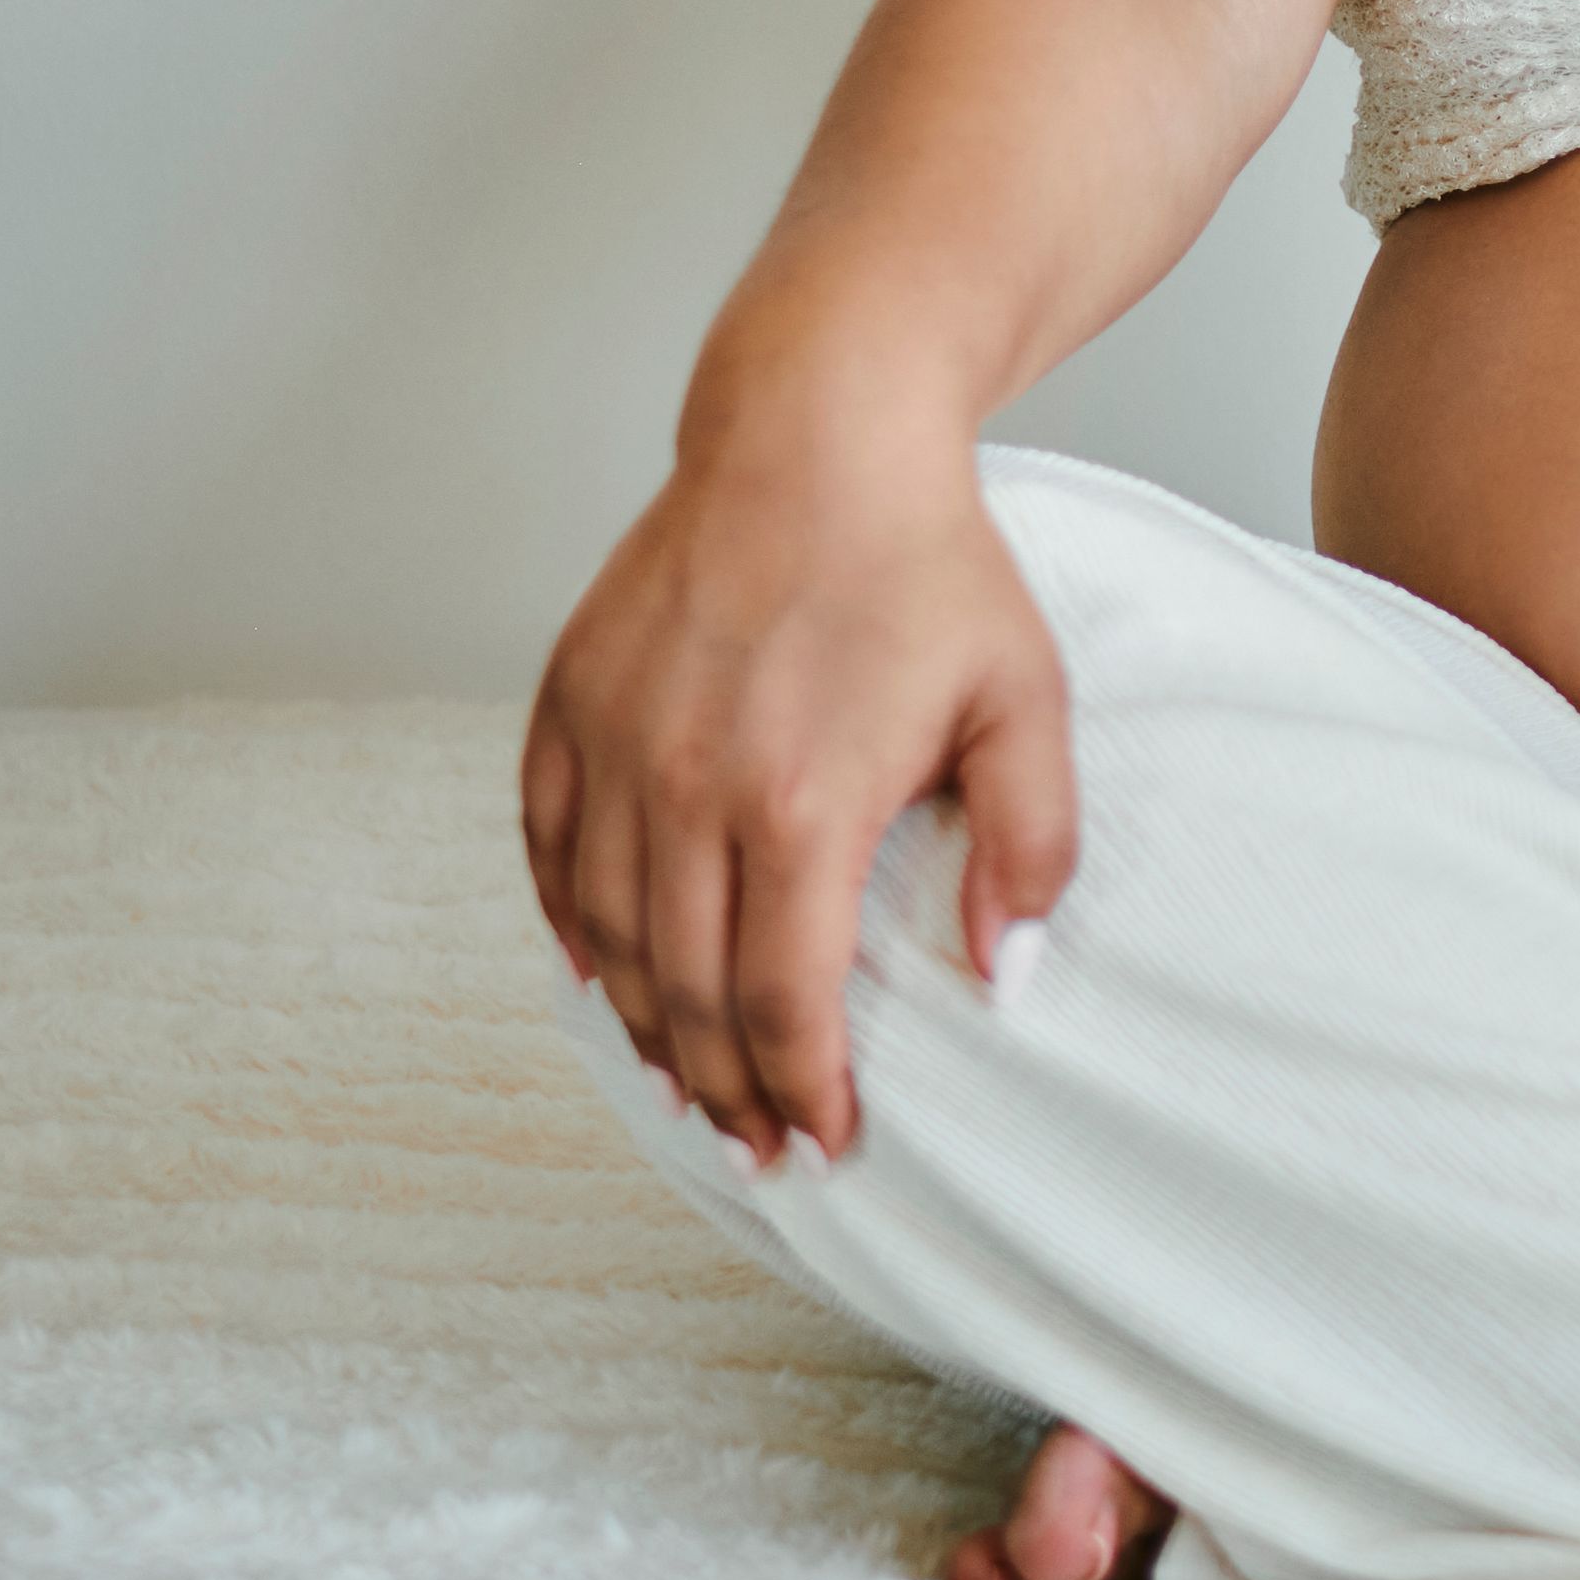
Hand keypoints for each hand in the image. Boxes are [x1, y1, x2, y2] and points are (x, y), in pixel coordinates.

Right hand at [521, 416, 1075, 1164]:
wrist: (817, 433)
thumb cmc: (929, 564)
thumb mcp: (1023, 701)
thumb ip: (1029, 845)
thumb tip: (1000, 974)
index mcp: (803, 804)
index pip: (784, 1001)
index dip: (801, 1090)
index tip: (825, 1141)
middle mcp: (688, 789)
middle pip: (688, 992)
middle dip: (727, 1088)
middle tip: (758, 1146)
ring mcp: (614, 745)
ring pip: (609, 937)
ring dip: (644, 1027)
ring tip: (687, 1085)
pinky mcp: (568, 702)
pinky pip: (550, 849)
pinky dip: (570, 926)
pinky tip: (599, 975)